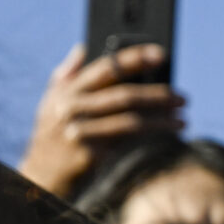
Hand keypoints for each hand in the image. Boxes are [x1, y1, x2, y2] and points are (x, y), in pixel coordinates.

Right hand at [18, 44, 184, 194]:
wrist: (39, 176)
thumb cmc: (52, 136)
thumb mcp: (51, 103)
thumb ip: (67, 75)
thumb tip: (83, 47)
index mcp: (67, 92)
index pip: (106, 67)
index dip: (135, 57)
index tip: (160, 54)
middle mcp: (72, 109)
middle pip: (125, 95)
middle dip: (159, 94)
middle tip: (184, 97)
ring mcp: (80, 132)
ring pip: (130, 120)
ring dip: (161, 119)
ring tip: (182, 118)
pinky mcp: (89, 154)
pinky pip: (128, 143)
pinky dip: (151, 137)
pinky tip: (168, 135)